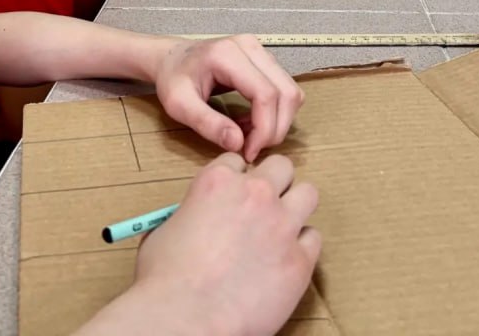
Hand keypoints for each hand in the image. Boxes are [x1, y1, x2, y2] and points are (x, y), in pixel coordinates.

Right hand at [128, 155, 319, 335]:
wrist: (187, 316)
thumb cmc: (167, 278)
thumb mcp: (165, 228)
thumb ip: (188, 215)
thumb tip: (193, 223)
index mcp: (218, 181)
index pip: (238, 161)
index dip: (236, 179)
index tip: (233, 196)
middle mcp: (255, 194)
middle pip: (281, 167)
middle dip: (274, 183)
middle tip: (263, 207)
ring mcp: (282, 224)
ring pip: (308, 194)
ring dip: (296, 207)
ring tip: (282, 228)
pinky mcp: (300, 259)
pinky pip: (314, 239)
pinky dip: (302, 246)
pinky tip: (285, 260)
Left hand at [152, 35, 302, 161]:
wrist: (172, 58)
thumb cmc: (173, 79)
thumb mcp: (179, 105)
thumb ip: (207, 124)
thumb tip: (238, 144)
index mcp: (228, 54)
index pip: (265, 94)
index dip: (265, 128)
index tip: (249, 152)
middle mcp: (251, 47)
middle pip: (286, 92)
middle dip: (275, 128)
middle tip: (252, 149)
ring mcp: (260, 50)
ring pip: (291, 92)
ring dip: (278, 121)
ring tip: (249, 135)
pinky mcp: (265, 59)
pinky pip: (284, 89)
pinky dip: (276, 112)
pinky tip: (252, 121)